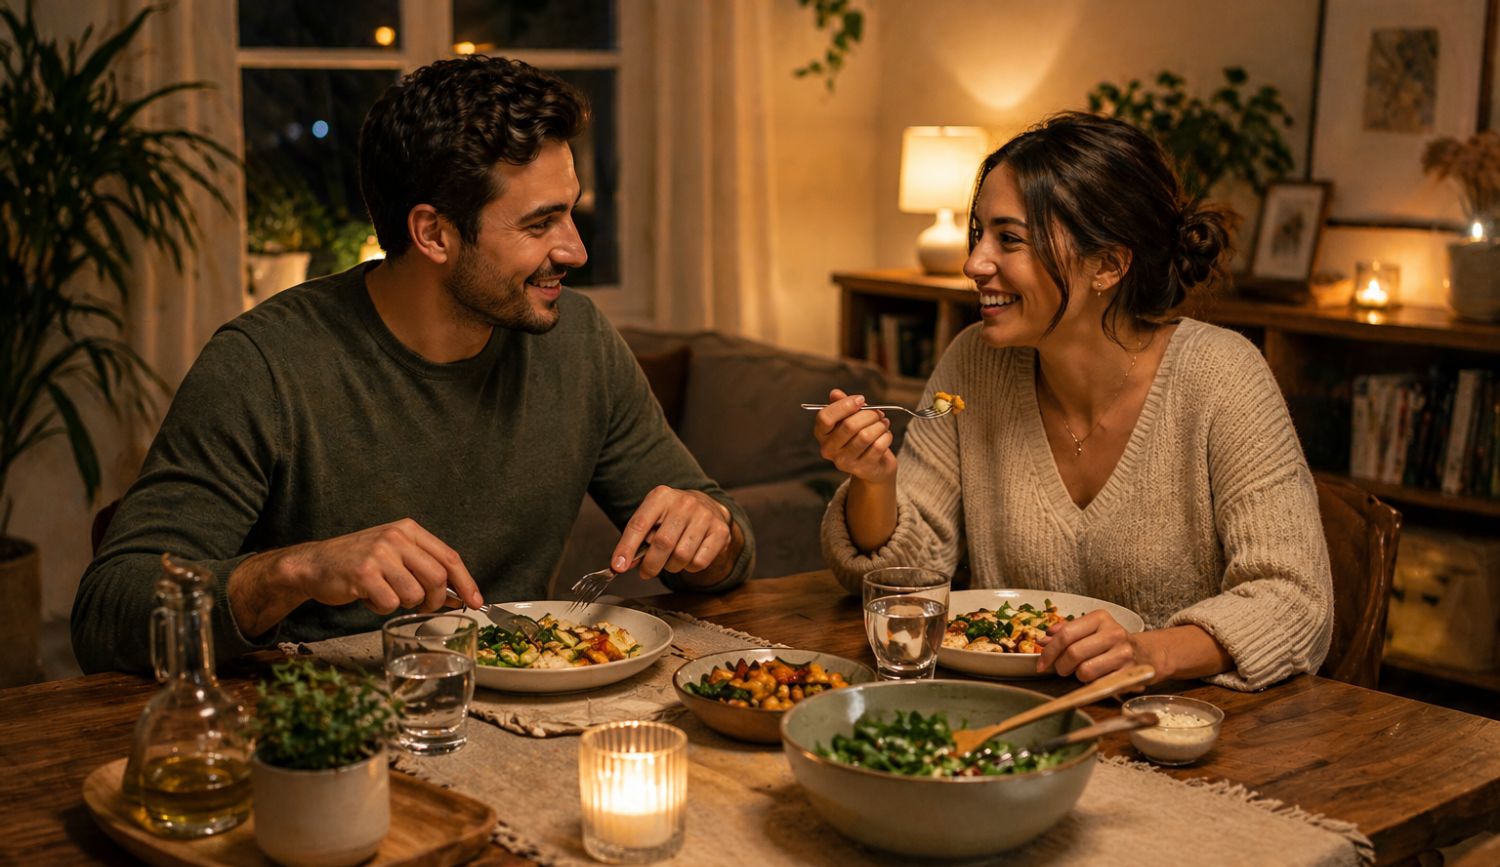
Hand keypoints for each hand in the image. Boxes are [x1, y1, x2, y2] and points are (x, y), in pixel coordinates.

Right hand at [232, 518, 481, 635]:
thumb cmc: (360, 562)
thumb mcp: (396, 556)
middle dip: (434, 601)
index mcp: (409, 530)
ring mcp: (379, 554)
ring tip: (385, 594)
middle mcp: (396, 537)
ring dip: (403, 604)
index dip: (466, 582)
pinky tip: (368, 597)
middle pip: (436, 578)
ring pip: (414, 594)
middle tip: (423, 607)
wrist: (315, 564)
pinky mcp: (363, 573)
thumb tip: (458, 596)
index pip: (449, 557)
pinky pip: (389, 603)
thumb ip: (425, 570)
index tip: (477, 602)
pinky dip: (381, 608)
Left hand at [614, 487, 732, 578]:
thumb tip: (622, 564)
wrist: (707, 507)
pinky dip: (689, 567)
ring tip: (670, 560)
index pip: (639, 524)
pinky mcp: (720, 531)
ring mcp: (705, 516)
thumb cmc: (672, 517)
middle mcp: (685, 503)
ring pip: (681, 556)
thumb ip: (637, 539)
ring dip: (671, 567)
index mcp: (661, 496)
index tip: (618, 567)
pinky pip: (698, 563)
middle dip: (650, 565)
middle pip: (662, 543)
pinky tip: (688, 557)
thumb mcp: (652, 518)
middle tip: (646, 573)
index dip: (626, 548)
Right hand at [813, 388, 896, 483]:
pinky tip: (886, 434)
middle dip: (869, 415)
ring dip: (879, 425)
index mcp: (822, 434)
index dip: (844, 405)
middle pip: (849, 425)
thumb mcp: (849, 418)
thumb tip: (835, 393)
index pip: (825, 418)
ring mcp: (845, 462)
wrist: (873, 465)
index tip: (860, 399)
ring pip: (865, 436)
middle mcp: (829, 450)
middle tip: (878, 413)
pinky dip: (886, 436)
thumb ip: (842, 405)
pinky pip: (878, 446)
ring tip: (883, 423)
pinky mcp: (862, 468)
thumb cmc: (859, 436)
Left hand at [1036, 609, 1141, 682]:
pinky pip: (1099, 684)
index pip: (1066, 634)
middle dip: (1061, 666)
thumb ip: (1067, 632)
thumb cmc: (1111, 642)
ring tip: (1082, 671)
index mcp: (1100, 618)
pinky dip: (1091, 684)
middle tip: (1061, 669)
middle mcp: (1114, 633)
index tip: (1042, 663)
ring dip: (1077, 676)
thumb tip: (1044, 639)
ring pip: (1085, 671)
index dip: (1049, 651)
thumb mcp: (1091, 630)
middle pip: (1073, 653)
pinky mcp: (1130, 673)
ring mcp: (1124, 653)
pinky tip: (1095, 678)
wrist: (1146, 653)